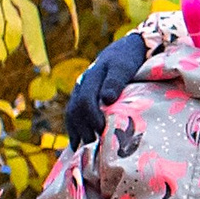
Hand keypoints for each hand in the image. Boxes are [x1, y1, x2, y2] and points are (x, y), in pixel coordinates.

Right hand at [64, 31, 149, 147]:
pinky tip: (78, 145)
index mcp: (91, 78)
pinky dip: (75, 130)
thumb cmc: (128, 59)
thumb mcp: (124, 67)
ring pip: (72, 114)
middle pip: (75, 111)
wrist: (124, 50)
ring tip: (85, 149)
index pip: (86, 101)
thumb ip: (116, 81)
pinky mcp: (82, 98)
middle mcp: (81, 86)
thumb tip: (107, 99)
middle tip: (95, 145)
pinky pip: (73, 115)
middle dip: (83, 129)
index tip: (102, 130)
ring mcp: (80, 92)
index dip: (92, 117)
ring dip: (77, 132)